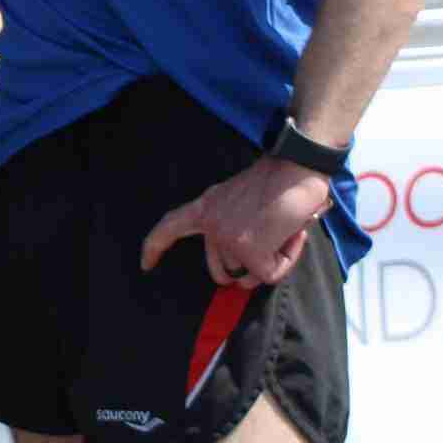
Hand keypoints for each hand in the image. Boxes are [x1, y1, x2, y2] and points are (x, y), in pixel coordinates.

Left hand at [140, 154, 331, 288]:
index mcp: (206, 206)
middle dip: (242, 273)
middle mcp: (211, 223)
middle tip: (268, 251)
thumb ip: (235, 226)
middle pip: (220, 270)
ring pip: (249, 275)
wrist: (296, 167)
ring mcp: (228, 238)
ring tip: (285, 230)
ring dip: (272, 261)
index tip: (145, 265)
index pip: (170, 227)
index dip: (155, 248)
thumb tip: (247, 266)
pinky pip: (270, 274)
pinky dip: (286, 260)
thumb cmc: (278, 181)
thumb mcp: (241, 201)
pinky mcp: (248, 250)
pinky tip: (292, 235)